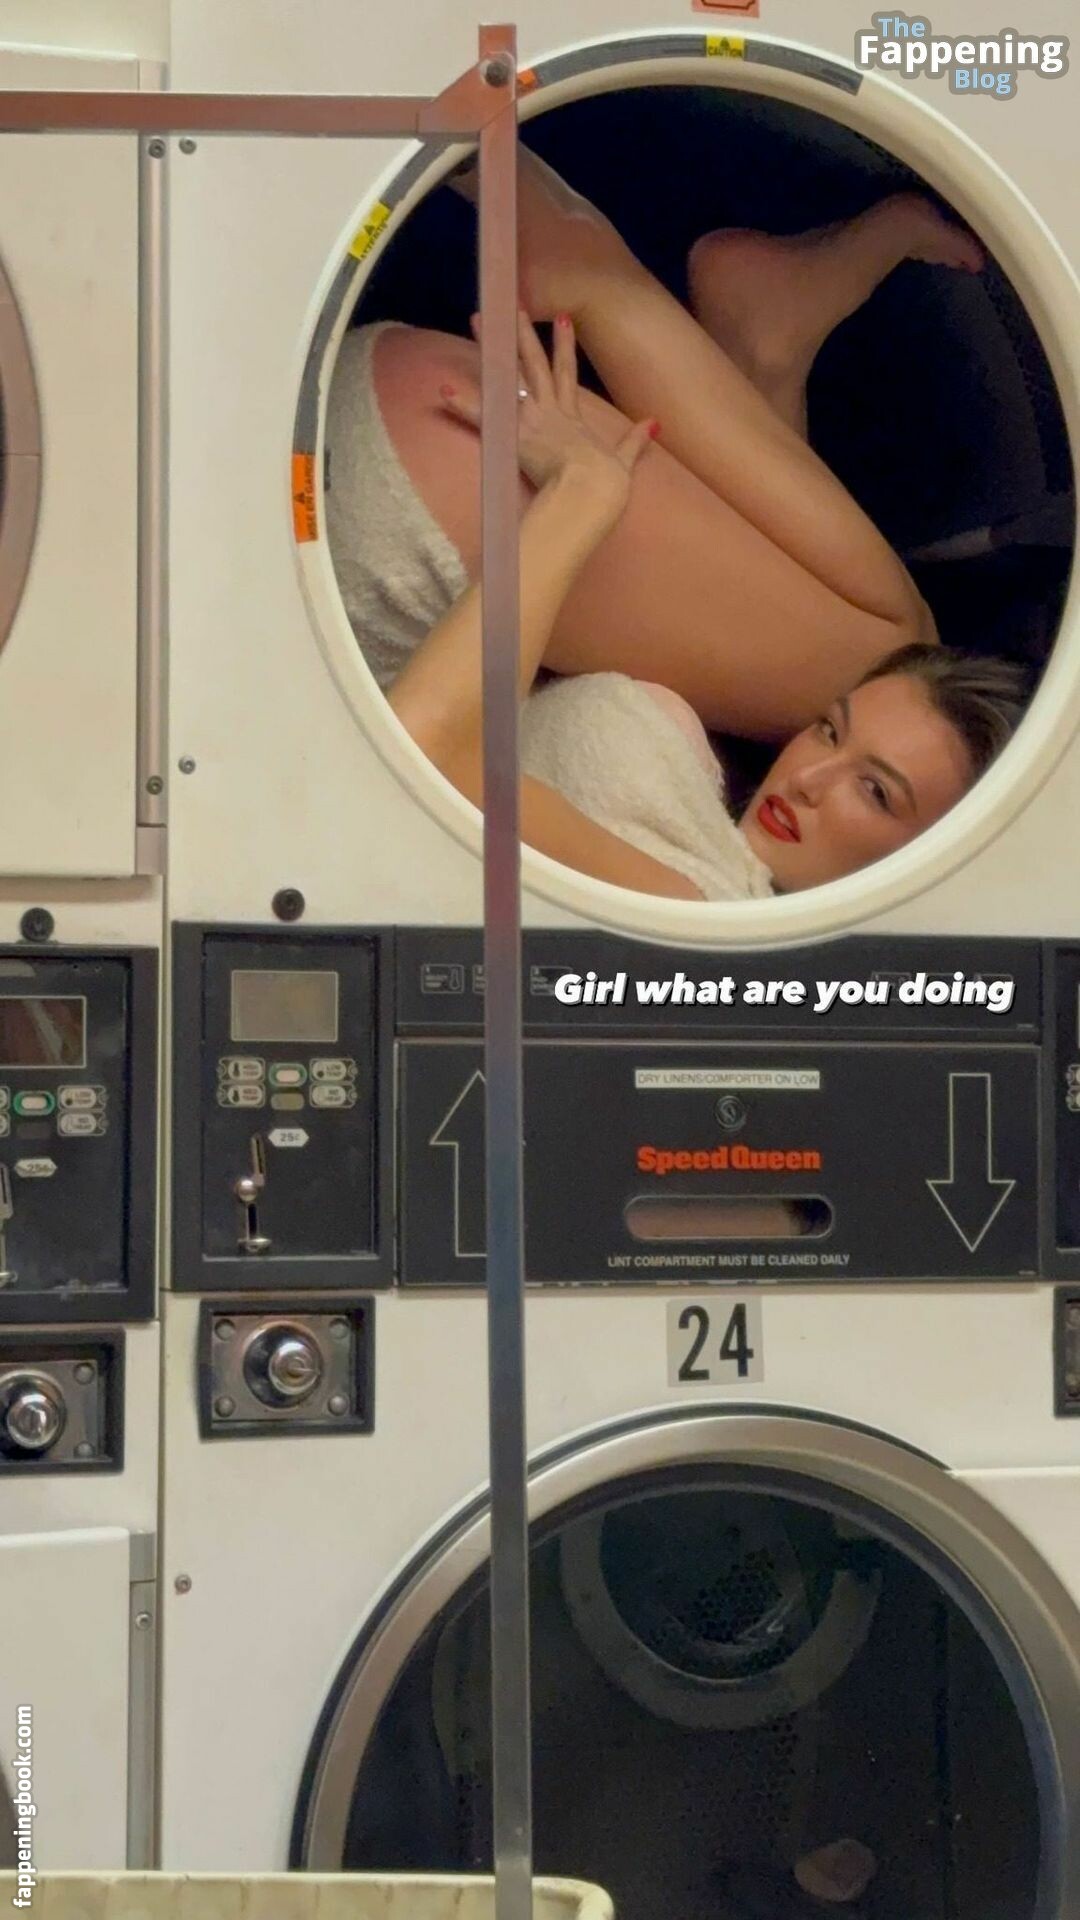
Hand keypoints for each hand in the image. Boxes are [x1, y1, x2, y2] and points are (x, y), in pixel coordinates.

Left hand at [440, 310, 655, 539]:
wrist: (588, 493)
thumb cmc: (605, 485)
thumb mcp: (624, 461)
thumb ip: (635, 441)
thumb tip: (653, 424)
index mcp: (573, 418)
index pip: (567, 374)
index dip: (565, 346)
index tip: (562, 319)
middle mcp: (549, 410)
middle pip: (534, 364)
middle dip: (524, 333)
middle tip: (512, 306)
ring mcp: (529, 420)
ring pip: (508, 377)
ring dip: (490, 349)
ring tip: (477, 321)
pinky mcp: (512, 436)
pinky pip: (481, 419)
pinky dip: (462, 404)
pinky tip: (443, 389)